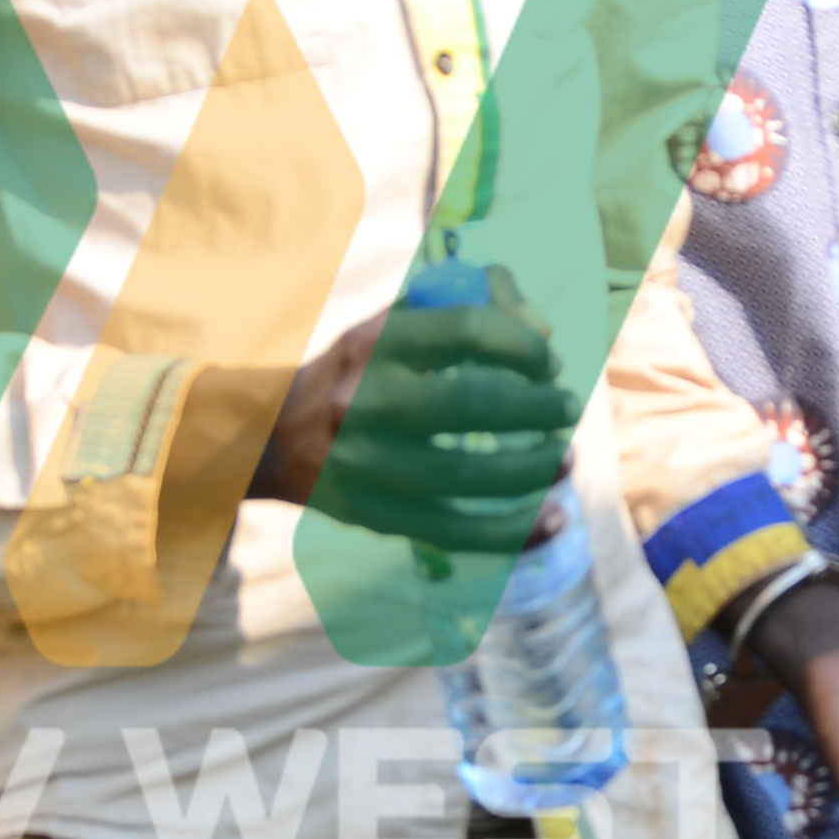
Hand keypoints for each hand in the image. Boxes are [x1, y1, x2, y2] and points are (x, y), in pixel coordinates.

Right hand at [254, 284, 580, 550]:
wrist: (271, 437)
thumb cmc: (354, 372)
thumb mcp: (392, 323)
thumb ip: (465, 305)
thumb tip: (540, 331)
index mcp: (375, 344)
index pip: (467, 330)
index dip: (524, 344)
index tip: (548, 359)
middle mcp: (368, 402)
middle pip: (475, 404)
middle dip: (539, 407)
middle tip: (567, 407)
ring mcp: (371, 466)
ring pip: (472, 476)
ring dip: (536, 469)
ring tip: (565, 458)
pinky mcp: (378, 517)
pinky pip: (458, 533)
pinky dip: (516, 533)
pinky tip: (555, 518)